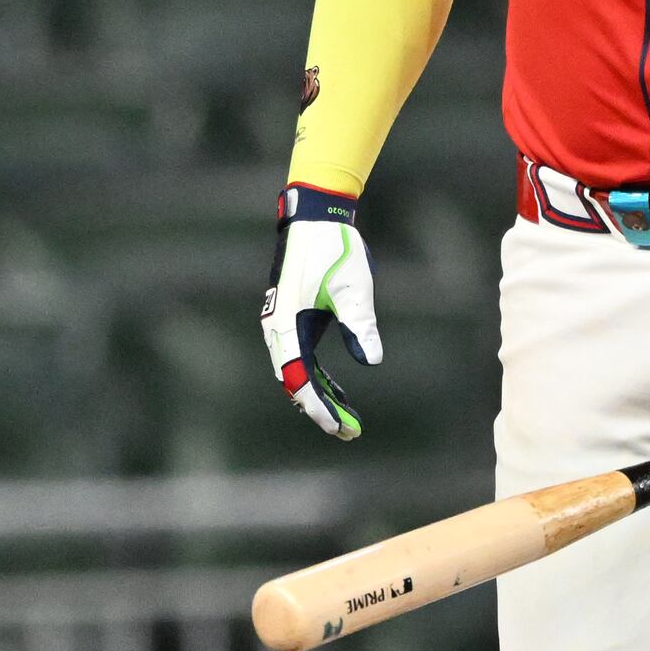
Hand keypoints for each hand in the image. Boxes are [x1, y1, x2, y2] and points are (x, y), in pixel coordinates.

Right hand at [261, 185, 380, 440]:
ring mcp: (282, 325)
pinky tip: (338, 391)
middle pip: (295, 381)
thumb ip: (360, 323)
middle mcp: (277, 328)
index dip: (318, 406)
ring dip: (320, 396)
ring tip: (347, 419)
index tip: (339, 427)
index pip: (299, 377)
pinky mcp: (291, 320)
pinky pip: (302, 358)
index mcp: (286, 323)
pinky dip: (318, 378)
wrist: (315, 218)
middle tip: (350, 432)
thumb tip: (372, 360)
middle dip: (321, 409)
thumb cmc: (334, 249)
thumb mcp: (353, 287)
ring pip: (297, 372)